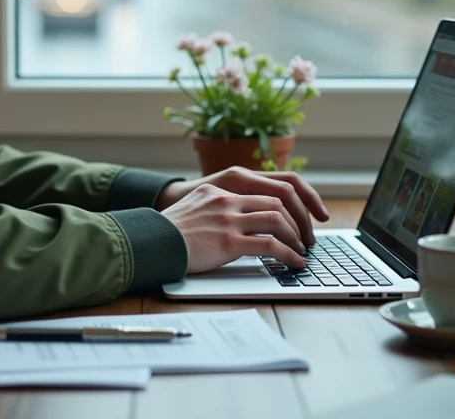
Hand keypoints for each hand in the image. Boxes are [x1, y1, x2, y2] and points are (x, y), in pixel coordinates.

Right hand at [156, 167, 329, 271]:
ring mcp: (228, 220)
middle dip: (296, 220)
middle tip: (304, 237)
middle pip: (276, 201)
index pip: (263, 191)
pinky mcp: (229, 242)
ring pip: (277, 220)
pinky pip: (270, 246)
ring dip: (295, 237)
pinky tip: (294, 263)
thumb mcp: (192, 210)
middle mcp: (226, 200)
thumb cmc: (166, 234)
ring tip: (301, 251)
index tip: (294, 218)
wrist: (151, 243)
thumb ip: (214, 210)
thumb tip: (234, 224)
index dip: (285, 206)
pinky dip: (288, 254)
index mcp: (219, 191)